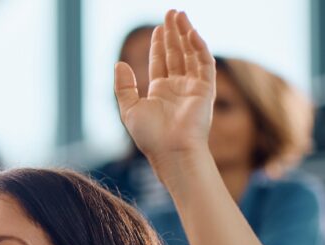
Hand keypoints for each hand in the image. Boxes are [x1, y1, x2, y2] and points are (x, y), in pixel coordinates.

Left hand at [114, 10, 214, 163]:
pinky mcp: (206, 90)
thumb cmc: (150, 136)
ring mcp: (193, 87)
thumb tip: (118, 63)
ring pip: (190, 54)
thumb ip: (124, 86)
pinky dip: (198, 47)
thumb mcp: (129, 109)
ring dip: (185, 34)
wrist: (170, 151)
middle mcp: (178, 87)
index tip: (158, 27)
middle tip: (171, 12)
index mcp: (161, 92)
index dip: (160, 44)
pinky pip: (204, 63)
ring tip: (179, 14)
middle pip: (176, 53)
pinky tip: (191, 32)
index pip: (161, 61)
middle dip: (173, 33)